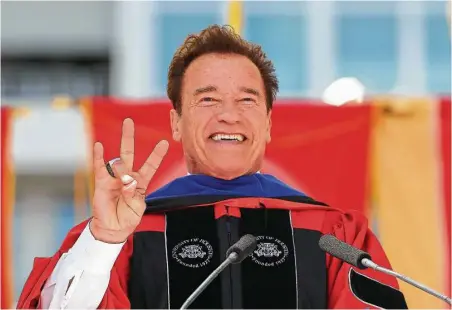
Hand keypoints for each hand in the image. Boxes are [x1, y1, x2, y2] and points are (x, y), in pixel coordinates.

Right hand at [90, 118, 168, 242]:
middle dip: (128, 136)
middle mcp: (127, 176)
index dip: (156, 154)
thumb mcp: (137, 207)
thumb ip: (133, 194)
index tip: (164, 142)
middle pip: (128, 152)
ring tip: (122, 181)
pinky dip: (98, 156)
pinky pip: (99, 166)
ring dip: (121, 169)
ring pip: (117, 162)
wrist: (113, 228)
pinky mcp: (102, 182)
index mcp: (140, 182)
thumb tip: (126, 181)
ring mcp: (114, 178)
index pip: (150, 165)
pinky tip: (98, 146)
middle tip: (129, 120)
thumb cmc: (128, 218)